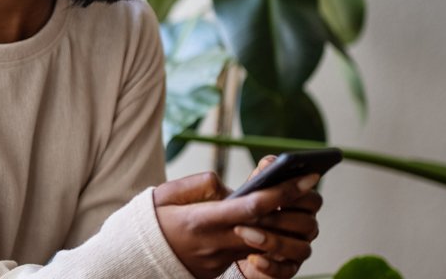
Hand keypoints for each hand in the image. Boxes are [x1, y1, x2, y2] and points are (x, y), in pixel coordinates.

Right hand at [153, 161, 318, 278]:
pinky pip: (250, 253)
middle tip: (311, 186)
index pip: (252, 207)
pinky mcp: (220, 268)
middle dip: (295, 209)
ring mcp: (220, 259)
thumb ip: (198, 184)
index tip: (306, 177)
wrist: (134, 260)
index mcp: (201, 221)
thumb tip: (227, 186)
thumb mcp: (165, 195)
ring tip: (293, 205)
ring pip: (265, 245)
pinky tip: (271, 223)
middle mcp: (215, 243)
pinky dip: (265, 238)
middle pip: (269, 228)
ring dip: (285, 227)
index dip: (283, 192)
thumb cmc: (149, 222)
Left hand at [234, 156, 323, 278]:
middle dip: (282, 217)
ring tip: (245, 233)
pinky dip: (270, 265)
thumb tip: (271, 162)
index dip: (299, 194)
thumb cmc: (249, 211)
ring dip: (273, 240)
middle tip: (256, 214)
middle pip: (308, 223)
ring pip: (301, 248)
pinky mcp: (288, 269)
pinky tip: (252, 257)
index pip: (313, 199)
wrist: (236, 243)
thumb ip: (262, 176)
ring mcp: (299, 250)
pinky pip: (286, 271)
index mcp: (302, 206)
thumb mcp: (252, 192)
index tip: (280, 189)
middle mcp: (306, 228)